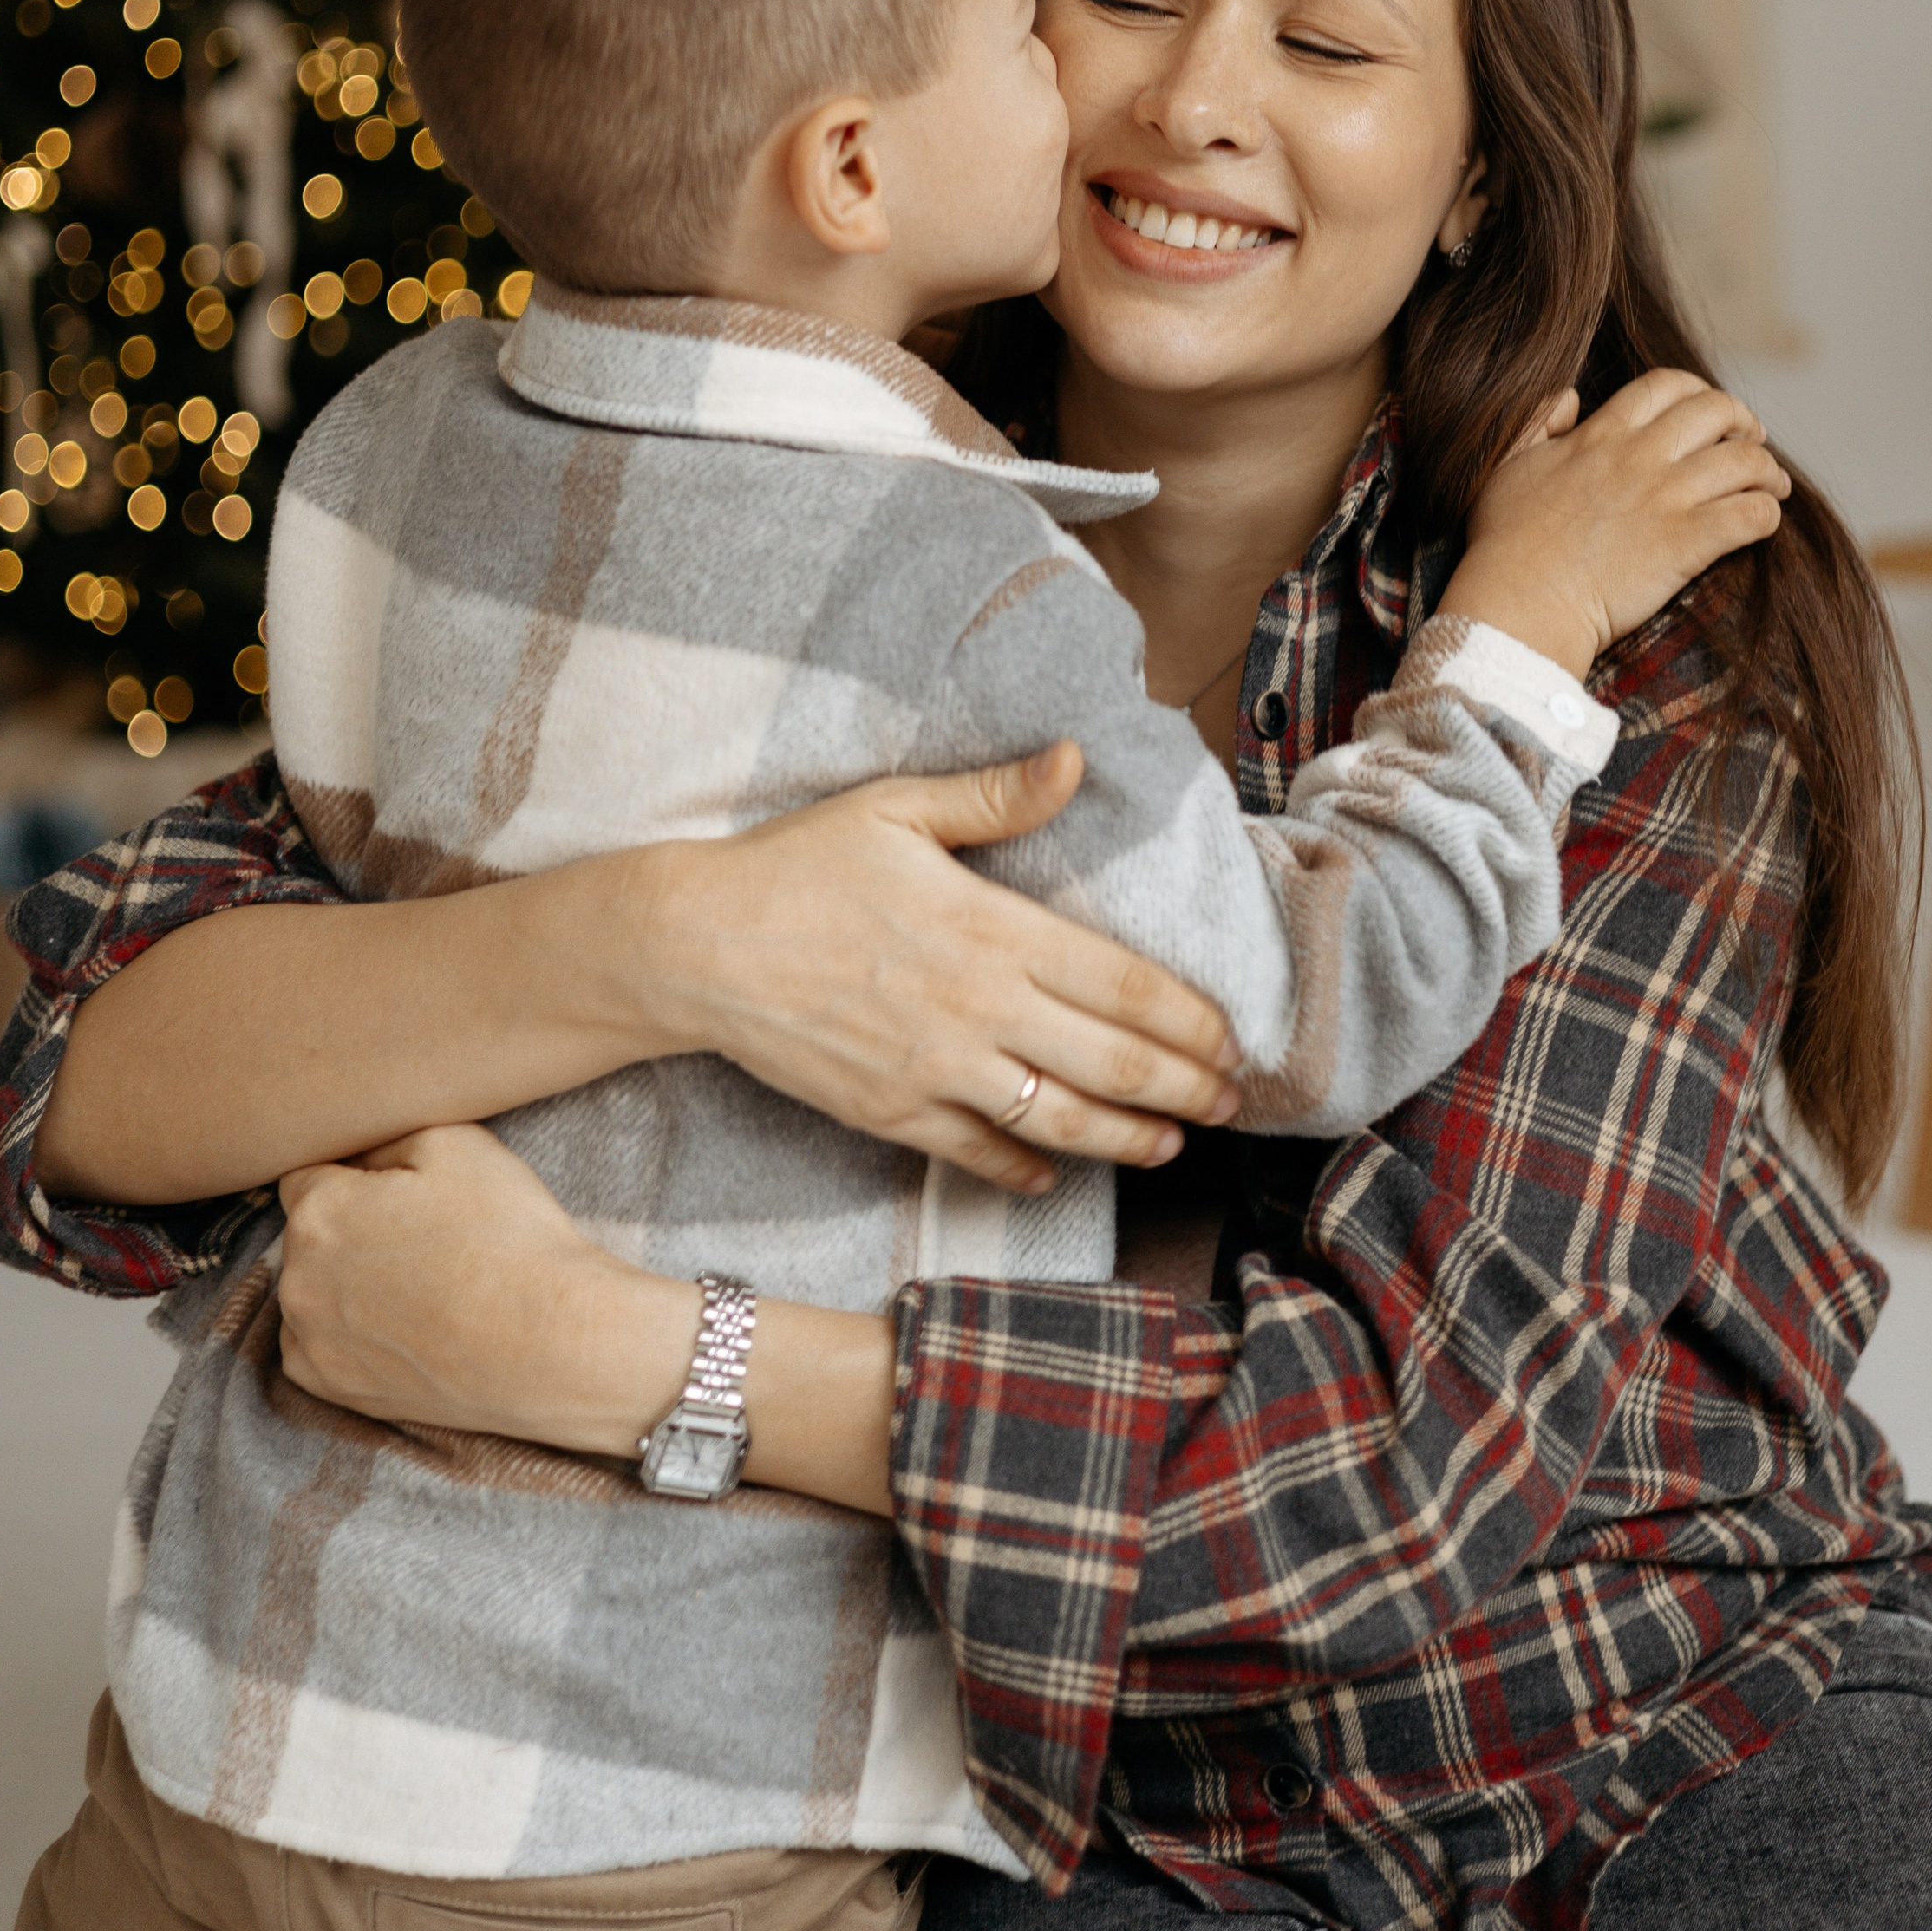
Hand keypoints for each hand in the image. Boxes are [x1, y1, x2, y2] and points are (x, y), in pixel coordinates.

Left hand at [279, 1125, 697, 1454]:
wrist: (545, 1342)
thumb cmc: (506, 1237)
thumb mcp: (455, 1144)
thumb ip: (385, 1138)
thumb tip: (358, 1156)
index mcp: (320, 1209)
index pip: (307, 1174)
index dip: (355, 1175)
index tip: (397, 1192)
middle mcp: (298, 1275)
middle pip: (308, 1234)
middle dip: (349, 1228)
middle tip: (419, 1238)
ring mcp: (310, 1338)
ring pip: (310, 1290)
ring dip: (343, 1283)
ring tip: (416, 1288)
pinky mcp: (330, 1385)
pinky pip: (314, 1347)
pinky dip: (343, 1335)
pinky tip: (395, 1328)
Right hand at [617, 744, 1240, 1196]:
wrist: (697, 944)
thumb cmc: (797, 866)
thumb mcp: (897, 808)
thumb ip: (996, 795)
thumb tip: (1077, 758)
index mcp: (993, 929)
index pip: (1124, 986)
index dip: (1192, 1021)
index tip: (1234, 1039)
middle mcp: (978, 1008)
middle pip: (1114, 1064)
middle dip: (1188, 1090)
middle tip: (1234, 1103)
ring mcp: (935, 1070)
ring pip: (1060, 1122)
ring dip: (1129, 1140)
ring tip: (1173, 1145)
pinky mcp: (889, 1113)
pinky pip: (977, 1153)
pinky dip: (1027, 1168)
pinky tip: (1056, 1172)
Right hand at [1439, 369, 1790, 680]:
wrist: (1519, 604)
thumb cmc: (1504, 543)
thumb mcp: (1506, 464)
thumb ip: (1537, 421)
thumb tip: (1570, 397)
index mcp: (1601, 435)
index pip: (1666, 385)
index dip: (1698, 391)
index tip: (1709, 415)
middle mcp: (1639, 456)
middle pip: (1717, 411)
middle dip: (1744, 422)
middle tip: (1751, 444)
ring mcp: (1666, 498)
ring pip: (1745, 462)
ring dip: (1767, 471)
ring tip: (1772, 486)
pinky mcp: (1686, 544)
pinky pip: (1751, 515)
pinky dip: (1766, 514)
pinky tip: (1763, 523)